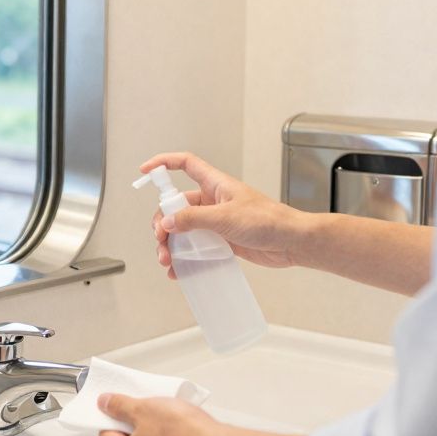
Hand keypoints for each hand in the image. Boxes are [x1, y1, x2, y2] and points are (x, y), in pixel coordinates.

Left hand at [97, 393, 222, 435]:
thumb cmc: (180, 431)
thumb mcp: (143, 408)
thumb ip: (119, 406)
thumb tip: (105, 404)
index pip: (107, 434)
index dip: (111, 415)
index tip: (118, 403)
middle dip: (134, 423)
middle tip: (144, 406)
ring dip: (152, 431)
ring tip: (164, 415)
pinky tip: (178, 427)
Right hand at [141, 152, 306, 278]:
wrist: (291, 242)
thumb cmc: (268, 221)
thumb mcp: (225, 218)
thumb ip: (193, 219)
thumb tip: (167, 222)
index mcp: (215, 184)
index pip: (185, 165)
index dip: (163, 164)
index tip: (145, 171)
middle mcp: (212, 201)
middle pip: (175, 206)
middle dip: (163, 223)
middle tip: (161, 241)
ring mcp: (216, 222)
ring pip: (183, 229)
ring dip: (171, 244)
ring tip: (168, 261)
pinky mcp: (221, 241)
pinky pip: (196, 247)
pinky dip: (185, 258)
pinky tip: (179, 271)